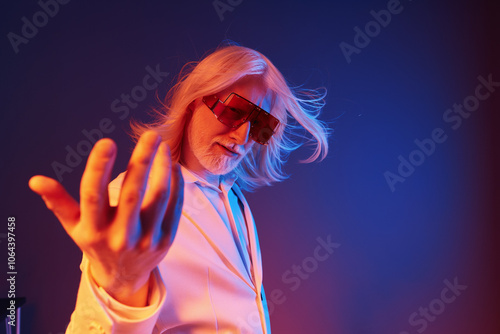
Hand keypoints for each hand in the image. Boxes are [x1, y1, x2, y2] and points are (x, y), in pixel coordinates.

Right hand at [29, 131, 183, 305]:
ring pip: (158, 197)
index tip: (107, 142)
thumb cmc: (97, 242)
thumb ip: (58, 202)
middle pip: (132, 193)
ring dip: (163, 168)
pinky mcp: (166, 239)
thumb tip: (36, 180)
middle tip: (150, 135)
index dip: (98, 167)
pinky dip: (176, 184)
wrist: (124, 276)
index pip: (93, 195)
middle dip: (142, 160)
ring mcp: (146, 239)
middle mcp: (120, 236)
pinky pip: (174, 206)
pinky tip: (173, 166)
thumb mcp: (75, 226)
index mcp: (93, 230)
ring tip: (163, 146)